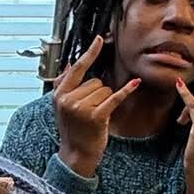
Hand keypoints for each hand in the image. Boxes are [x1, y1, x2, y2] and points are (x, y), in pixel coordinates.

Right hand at [52, 34, 137, 178]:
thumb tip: (70, 64)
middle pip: (95, 81)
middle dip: (97, 93)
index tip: (99, 39)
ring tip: (96, 115)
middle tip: (90, 110)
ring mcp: (82, 108)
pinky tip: (134, 83)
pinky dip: (126, 91)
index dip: (90, 53)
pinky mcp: (96, 116)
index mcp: (59, 94)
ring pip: (104, 90)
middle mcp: (69, 99)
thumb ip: (63, 85)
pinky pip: (114, 97)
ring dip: (105, 100)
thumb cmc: (71, 131)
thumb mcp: (60, 107)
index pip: (77, 68)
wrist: (75, 154)